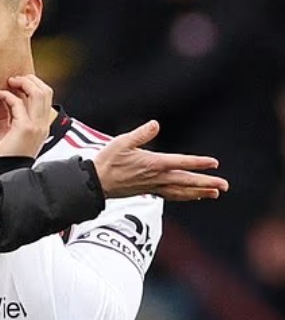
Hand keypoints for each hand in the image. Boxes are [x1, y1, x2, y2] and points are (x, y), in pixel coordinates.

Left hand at [0, 75, 52, 157]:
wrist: (5, 172)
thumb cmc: (5, 154)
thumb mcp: (6, 129)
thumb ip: (6, 113)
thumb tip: (0, 97)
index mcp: (42, 124)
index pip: (46, 97)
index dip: (33, 85)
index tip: (16, 83)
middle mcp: (43, 124)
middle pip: (46, 91)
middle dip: (29, 80)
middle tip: (12, 80)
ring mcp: (37, 125)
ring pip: (38, 93)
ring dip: (23, 83)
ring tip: (8, 83)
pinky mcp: (25, 127)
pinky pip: (18, 103)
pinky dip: (7, 96)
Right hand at [93, 120, 228, 200]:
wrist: (95, 183)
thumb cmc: (107, 161)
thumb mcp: (121, 142)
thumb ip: (140, 134)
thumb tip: (155, 124)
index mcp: (152, 163)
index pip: (180, 162)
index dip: (197, 162)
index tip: (214, 163)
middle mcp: (155, 177)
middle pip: (185, 181)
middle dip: (206, 183)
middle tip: (225, 186)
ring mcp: (153, 186)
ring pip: (181, 191)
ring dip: (199, 192)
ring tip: (215, 193)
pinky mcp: (148, 191)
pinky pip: (171, 195)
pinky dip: (185, 196)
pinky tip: (192, 195)